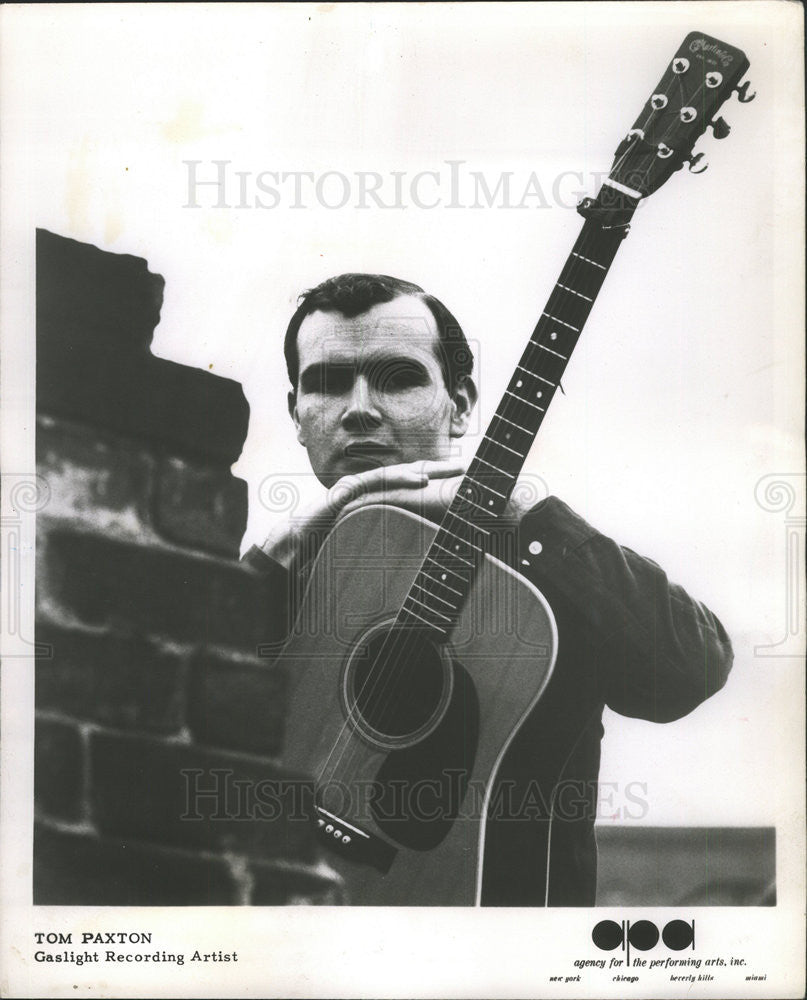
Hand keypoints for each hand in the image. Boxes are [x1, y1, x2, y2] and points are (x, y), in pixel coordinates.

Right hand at [259, 460, 463, 569]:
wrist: (299, 540)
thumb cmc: (330, 539)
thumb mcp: (365, 534)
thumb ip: (385, 532)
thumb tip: (411, 545)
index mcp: (376, 495)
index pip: (408, 483)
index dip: (433, 479)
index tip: (458, 480)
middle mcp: (369, 486)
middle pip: (407, 473)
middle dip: (436, 469)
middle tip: (463, 467)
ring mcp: (359, 485)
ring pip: (396, 473)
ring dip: (424, 471)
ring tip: (447, 471)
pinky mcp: (348, 490)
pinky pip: (377, 482)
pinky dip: (399, 480)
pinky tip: (419, 481)